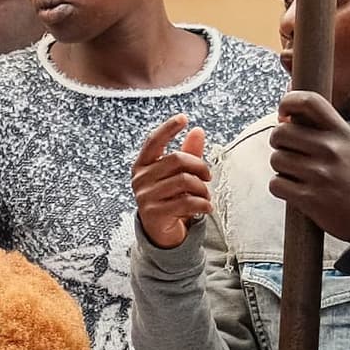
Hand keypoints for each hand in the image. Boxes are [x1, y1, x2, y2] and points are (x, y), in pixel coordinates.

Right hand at [130, 115, 214, 251]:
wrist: (159, 231)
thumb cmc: (169, 197)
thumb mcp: (177, 174)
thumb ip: (187, 153)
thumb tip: (198, 131)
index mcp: (143, 165)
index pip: (153, 141)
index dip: (168, 128)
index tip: (183, 118)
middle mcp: (140, 179)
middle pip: (177, 160)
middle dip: (199, 167)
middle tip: (208, 177)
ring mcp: (145, 196)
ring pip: (184, 181)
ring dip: (203, 189)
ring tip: (206, 195)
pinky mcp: (154, 213)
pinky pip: (186, 202)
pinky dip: (203, 204)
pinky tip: (206, 207)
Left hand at [266, 88, 349, 242]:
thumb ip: (323, 130)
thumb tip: (286, 115)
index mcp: (342, 132)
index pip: (309, 101)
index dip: (288, 101)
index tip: (284, 113)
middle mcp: (330, 150)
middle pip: (280, 133)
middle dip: (279, 142)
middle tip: (290, 151)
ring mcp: (319, 174)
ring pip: (276, 159)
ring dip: (281, 168)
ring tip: (299, 174)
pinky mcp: (308, 198)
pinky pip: (276, 184)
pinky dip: (281, 188)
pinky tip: (297, 190)